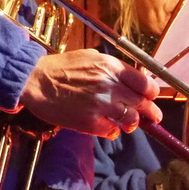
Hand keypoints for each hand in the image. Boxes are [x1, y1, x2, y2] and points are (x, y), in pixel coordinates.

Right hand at [19, 50, 161, 138]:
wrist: (35, 81)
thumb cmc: (62, 68)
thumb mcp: (92, 58)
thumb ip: (114, 69)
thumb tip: (134, 81)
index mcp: (111, 67)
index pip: (145, 84)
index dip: (151, 94)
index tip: (151, 98)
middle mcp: (109, 85)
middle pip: (142, 103)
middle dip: (149, 112)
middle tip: (153, 118)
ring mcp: (100, 104)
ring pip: (131, 119)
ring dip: (132, 123)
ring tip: (128, 124)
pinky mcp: (89, 122)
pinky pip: (112, 131)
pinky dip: (113, 131)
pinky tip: (108, 128)